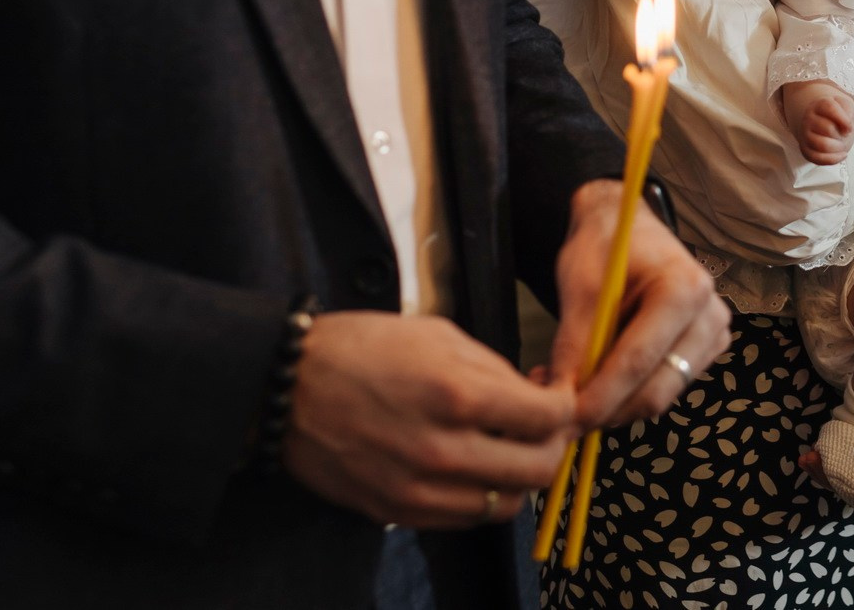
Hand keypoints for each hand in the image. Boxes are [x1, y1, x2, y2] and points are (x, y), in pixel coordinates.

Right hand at [284, 311, 575, 527]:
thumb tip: (536, 394)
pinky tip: (474, 466)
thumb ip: (495, 369)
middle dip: (553, 444)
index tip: (558, 396)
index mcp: (458, 394)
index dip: (565, 404)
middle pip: (540, 468)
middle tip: (544, 426)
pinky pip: (465, 519)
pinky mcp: (399, 511)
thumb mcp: (438, 335)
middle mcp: (443, 450)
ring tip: (508, 447)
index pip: (550, 418)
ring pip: (507, 503)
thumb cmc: (361, 349)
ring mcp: (420, 489)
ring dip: (519, 476)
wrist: (287, 388)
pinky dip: (482, 496)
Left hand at [547, 179, 731, 429]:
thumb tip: (560, 399)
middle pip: (656, 391)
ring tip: (571, 392)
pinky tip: (598, 380)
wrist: (628, 226)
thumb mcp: (582, 287)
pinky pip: (664, 388)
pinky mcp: (705, 350)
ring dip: (614, 406)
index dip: (599, 397)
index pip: (638, 362)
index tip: (565, 420)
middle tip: (562, 418)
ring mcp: (714, 335)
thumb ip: (574, 344)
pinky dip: (628, 395)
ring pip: (659, 397)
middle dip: (607, 410)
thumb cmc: (606, 246)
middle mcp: (710, 315)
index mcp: (684, 289)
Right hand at [782, 82, 853, 164]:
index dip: (844, 119)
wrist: (824, 122)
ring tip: (842, 145)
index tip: (850, 127)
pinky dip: (834, 159)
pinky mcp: (805, 150)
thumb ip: (848, 110)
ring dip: (838, 147)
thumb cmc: (838, 115)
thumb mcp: (846, 106)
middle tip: (845, 135)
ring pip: (823, 145)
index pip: (830, 108)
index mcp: (819, 105)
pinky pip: (818, 158)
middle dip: (842, 134)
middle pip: (828, 129)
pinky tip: (842, 154)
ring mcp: (805, 135)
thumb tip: (846, 128)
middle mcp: (809, 119)